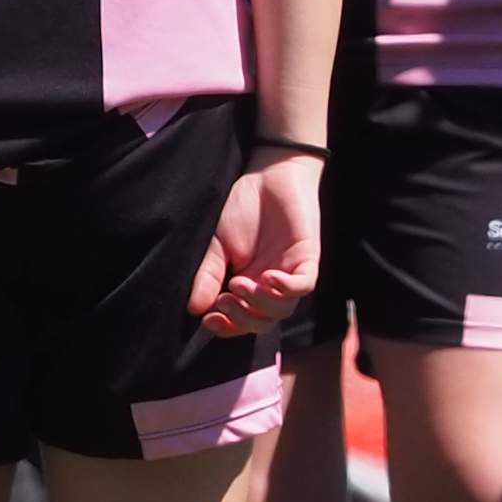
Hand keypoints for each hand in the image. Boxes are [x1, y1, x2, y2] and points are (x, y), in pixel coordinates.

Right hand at [192, 151, 322, 335]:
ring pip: (283, 309)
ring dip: (260, 303)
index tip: (208, 319)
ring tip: (239, 284)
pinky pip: (304, 285)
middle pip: (263, 322)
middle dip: (242, 318)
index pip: (241, 321)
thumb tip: (194, 308)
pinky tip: (268, 277)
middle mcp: (270, 286)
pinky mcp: (307, 258)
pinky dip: (287, 287)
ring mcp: (290, 273)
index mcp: (249, 286)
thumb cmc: (243, 207)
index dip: (227, 327)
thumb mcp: (217, 243)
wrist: (268, 174)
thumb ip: (209, 274)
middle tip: (224, 299)